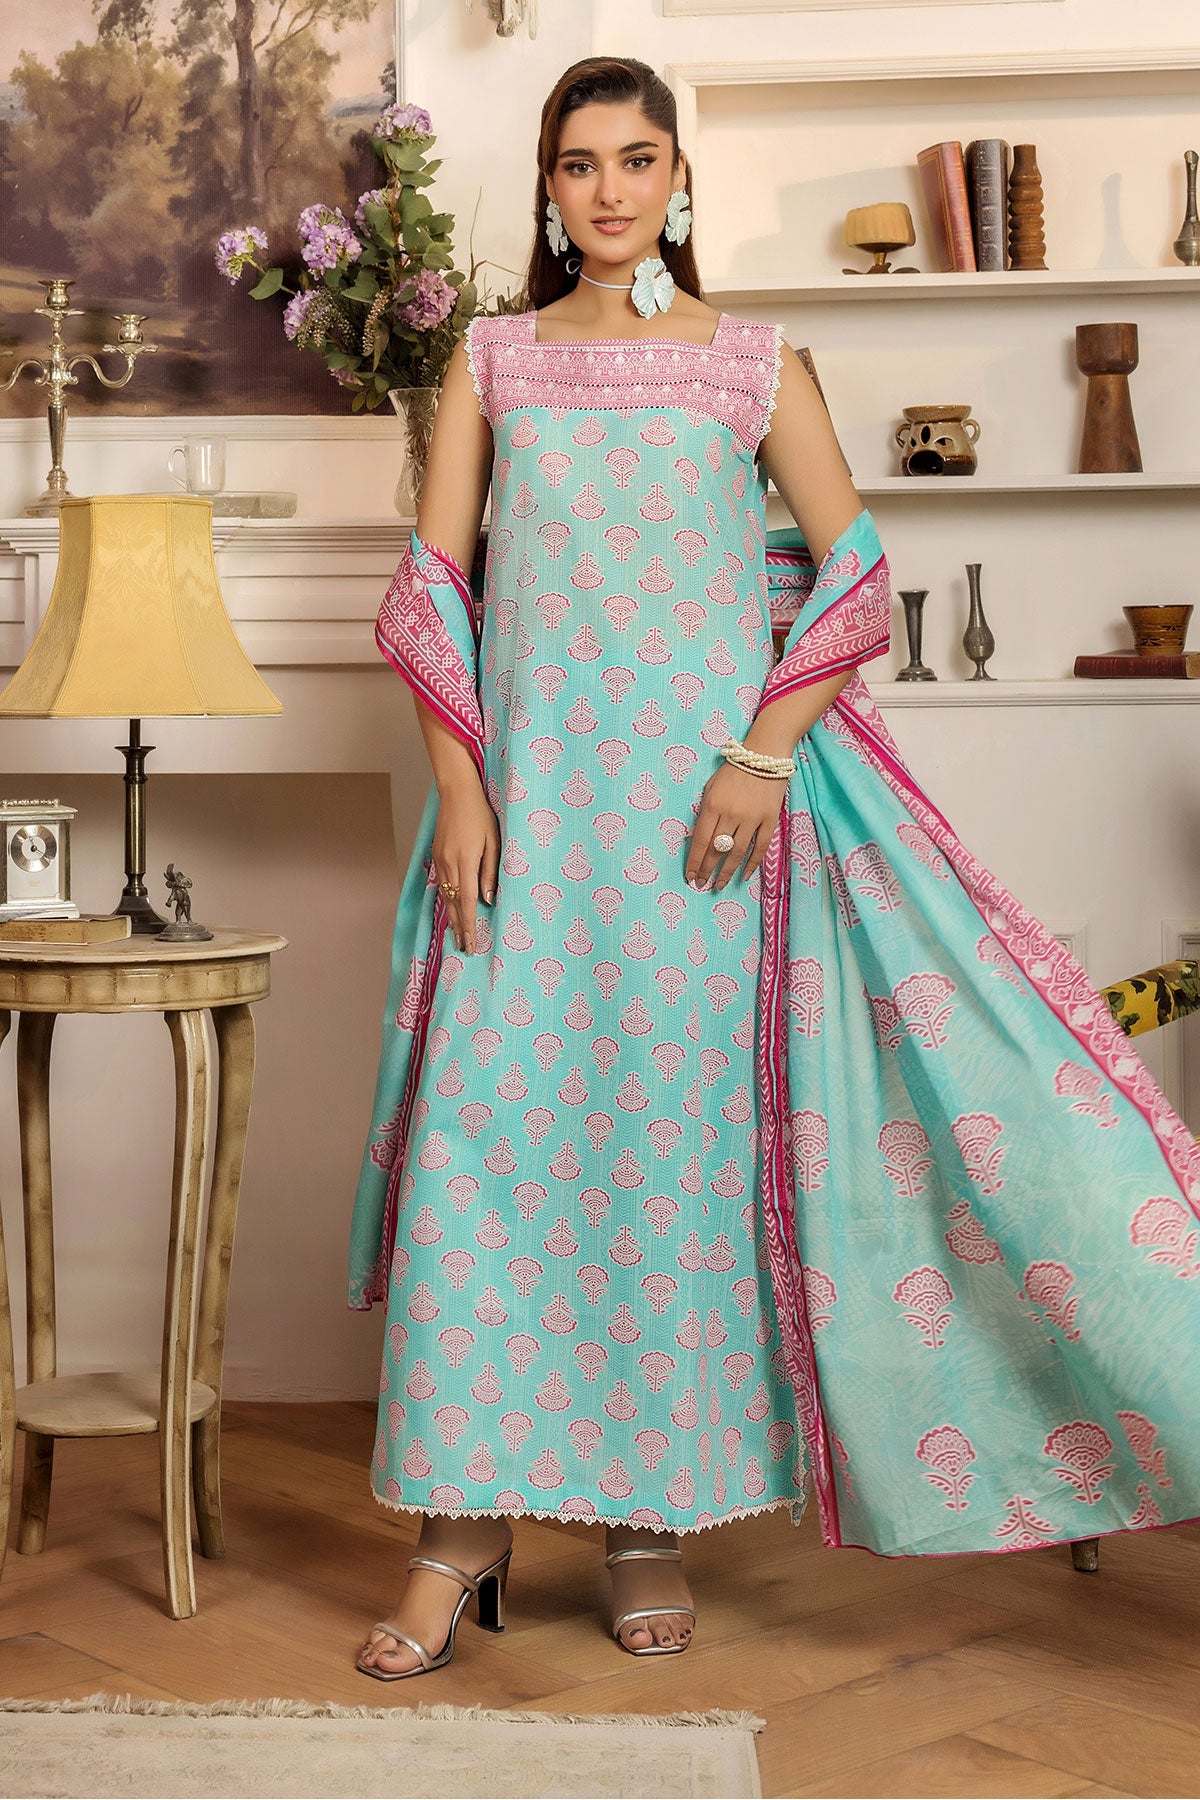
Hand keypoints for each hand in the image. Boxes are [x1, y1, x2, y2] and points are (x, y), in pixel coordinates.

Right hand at [431, 777, 500, 953]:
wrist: (457, 793)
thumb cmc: (481, 815)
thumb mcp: (493, 842)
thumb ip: (490, 872)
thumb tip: (487, 900)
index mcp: (465, 862)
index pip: (468, 902)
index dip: (470, 926)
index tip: (471, 944)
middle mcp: (449, 865)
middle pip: (454, 905)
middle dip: (459, 929)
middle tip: (464, 948)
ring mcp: (440, 861)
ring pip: (445, 897)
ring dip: (452, 918)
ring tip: (457, 936)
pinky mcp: (437, 856)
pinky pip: (441, 885)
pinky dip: (446, 901)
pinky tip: (450, 910)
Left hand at [684, 760, 789, 892]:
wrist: (765, 756)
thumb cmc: (733, 770)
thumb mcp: (710, 787)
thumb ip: (704, 812)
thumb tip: (697, 838)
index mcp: (713, 805)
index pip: (700, 840)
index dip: (694, 861)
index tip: (690, 875)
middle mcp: (731, 814)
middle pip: (716, 850)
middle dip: (707, 870)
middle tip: (701, 885)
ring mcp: (752, 818)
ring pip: (737, 853)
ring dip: (726, 871)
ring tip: (719, 885)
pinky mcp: (769, 820)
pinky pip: (760, 847)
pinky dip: (752, 863)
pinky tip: (744, 875)